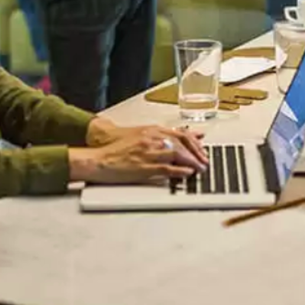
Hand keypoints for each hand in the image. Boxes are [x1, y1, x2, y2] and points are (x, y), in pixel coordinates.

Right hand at [69, 131, 204, 183]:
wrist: (99, 159)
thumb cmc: (117, 149)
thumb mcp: (141, 136)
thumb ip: (161, 136)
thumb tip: (178, 137)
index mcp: (152, 131)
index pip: (180, 134)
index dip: (195, 143)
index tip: (202, 150)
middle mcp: (152, 139)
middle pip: (182, 143)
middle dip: (197, 153)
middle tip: (205, 161)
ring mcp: (148, 153)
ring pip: (177, 154)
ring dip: (192, 162)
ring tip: (200, 169)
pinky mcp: (144, 167)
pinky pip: (166, 168)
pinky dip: (179, 171)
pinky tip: (187, 174)